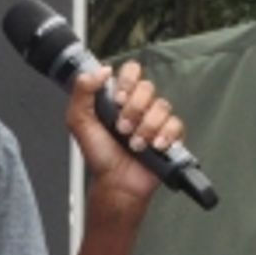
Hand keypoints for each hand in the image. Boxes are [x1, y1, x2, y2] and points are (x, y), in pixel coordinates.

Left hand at [67, 59, 184, 212]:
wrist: (115, 183)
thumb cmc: (99, 156)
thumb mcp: (79, 122)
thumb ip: (82, 92)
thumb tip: (100, 71)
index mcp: (119, 98)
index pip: (131, 70)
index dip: (128, 80)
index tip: (118, 99)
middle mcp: (139, 105)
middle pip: (148, 87)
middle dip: (133, 110)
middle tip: (122, 129)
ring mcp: (156, 120)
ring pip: (162, 106)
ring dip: (146, 127)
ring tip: (134, 144)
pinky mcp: (170, 135)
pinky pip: (176, 124)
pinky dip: (164, 136)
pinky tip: (153, 147)